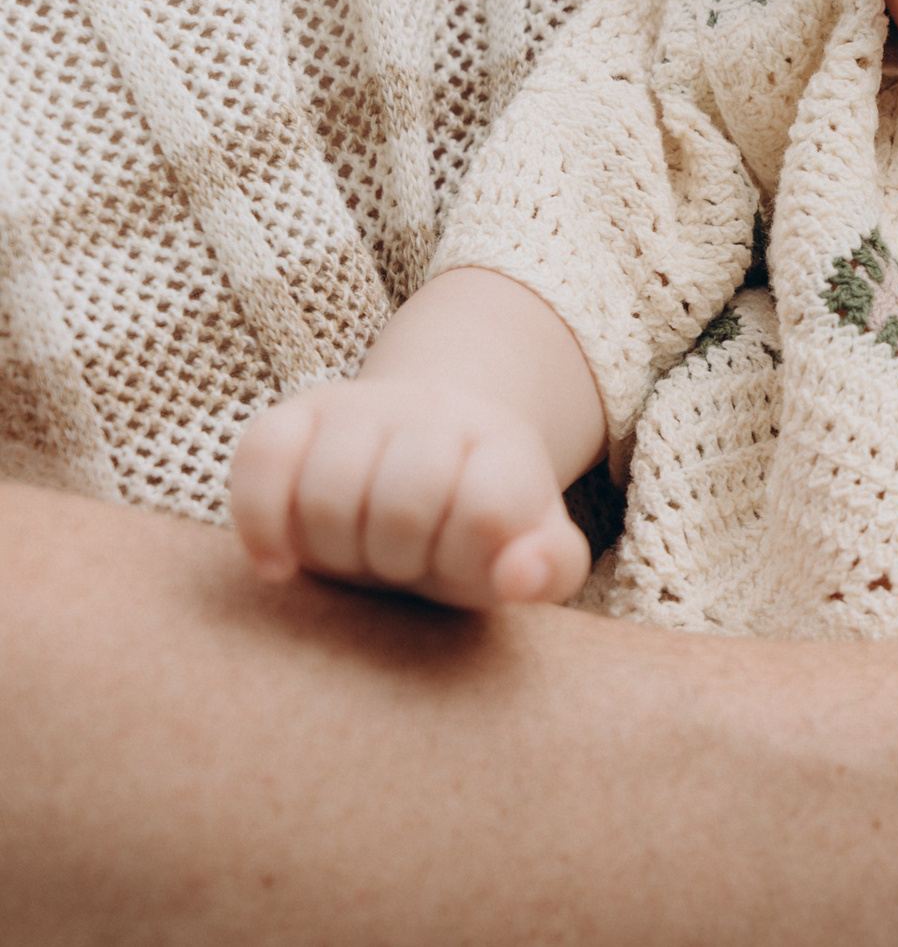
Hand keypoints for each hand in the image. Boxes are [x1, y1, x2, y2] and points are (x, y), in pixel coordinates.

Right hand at [229, 376, 589, 607]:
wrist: (425, 465)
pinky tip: (284, 566)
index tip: (462, 560)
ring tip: (361, 551)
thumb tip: (518, 576)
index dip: (467, 556)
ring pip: (326, 495)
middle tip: (406, 561)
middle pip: (401, 507)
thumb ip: (551, 567)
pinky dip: (262, 528)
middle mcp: (434, 411)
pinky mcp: (291, 418)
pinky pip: (258, 463)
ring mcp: (358, 409)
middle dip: (401, 559)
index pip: (487, 507)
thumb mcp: (531, 552)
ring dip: (337, 552)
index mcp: (504, 445)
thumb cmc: (479, 529)